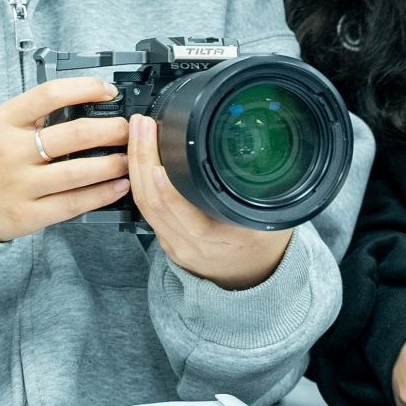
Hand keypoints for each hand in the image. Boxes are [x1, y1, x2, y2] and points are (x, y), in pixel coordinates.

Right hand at [0, 79, 131, 242]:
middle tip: (128, 129)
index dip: (85, 88)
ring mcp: (18, 185)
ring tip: (128, 159)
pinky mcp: (25, 215)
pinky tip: (118, 186)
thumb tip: (82, 101)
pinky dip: (101, 194)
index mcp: (3, 121)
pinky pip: (72, 204)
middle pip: (74, 134)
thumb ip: (31, 114)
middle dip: (112, 129)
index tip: (109, 90)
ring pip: (78, 172)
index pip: (50, 94)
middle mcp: (11, 151)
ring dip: (114, 164)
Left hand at [128, 115, 291, 289]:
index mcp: (215, 238)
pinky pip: (146, 211)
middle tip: (141, 125)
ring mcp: (174, 244)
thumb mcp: (269, 219)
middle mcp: (188, 243)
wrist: (252, 280)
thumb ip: (261, 192)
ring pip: (144, 204)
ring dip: (136, 165)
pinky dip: (139, 181)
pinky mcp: (166, 240)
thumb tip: (265, 156)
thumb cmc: (262, 249)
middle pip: (152, 201)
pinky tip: (139, 159)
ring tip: (137, 133)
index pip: (179, 209)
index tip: (158, 153)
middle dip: (142, 158)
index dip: (164, 184)